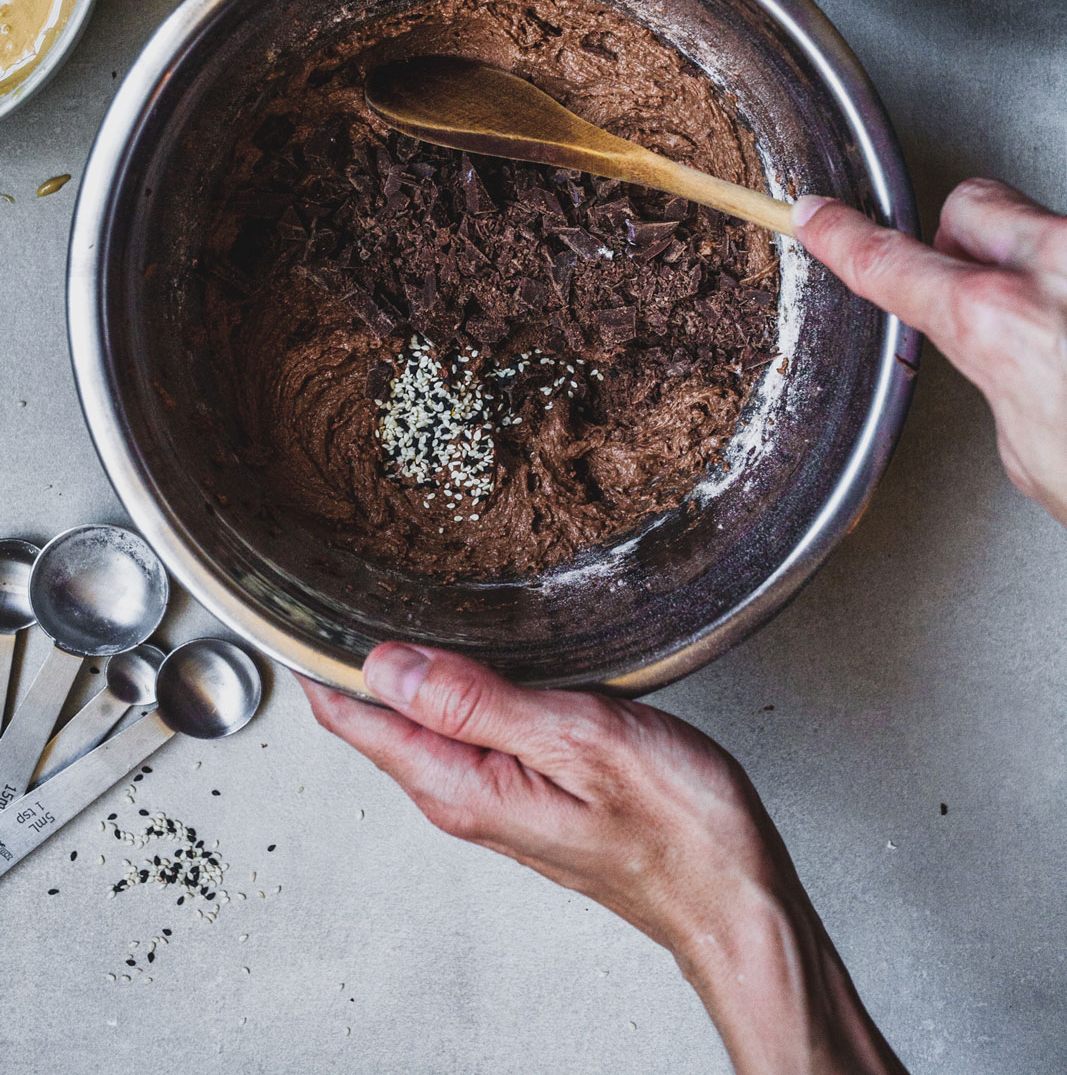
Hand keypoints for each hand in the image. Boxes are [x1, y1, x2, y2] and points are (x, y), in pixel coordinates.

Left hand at [300, 648, 905, 1073]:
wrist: (732, 895)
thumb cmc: (676, 827)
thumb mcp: (578, 740)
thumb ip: (479, 701)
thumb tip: (389, 664)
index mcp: (462, 785)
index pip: (356, 719)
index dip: (321, 658)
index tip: (296, 601)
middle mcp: (464, 797)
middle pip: (377, 719)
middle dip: (350, 655)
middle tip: (327, 581)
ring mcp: (493, 796)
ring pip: (419, 721)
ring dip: (398, 667)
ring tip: (378, 602)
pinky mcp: (525, 790)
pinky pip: (461, 729)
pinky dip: (448, 685)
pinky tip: (461, 653)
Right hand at [794, 178, 1066, 525]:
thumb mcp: (1032, 458)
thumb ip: (1002, 381)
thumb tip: (1008, 360)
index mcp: (1002, 327)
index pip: (893, 265)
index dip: (844, 239)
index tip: (819, 216)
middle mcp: (1063, 271)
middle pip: (972, 205)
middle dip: (962, 241)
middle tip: (975, 288)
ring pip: (1051, 231)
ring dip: (1051, 277)